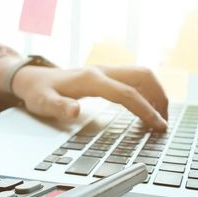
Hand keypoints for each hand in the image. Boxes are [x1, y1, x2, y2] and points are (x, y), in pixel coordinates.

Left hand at [12, 65, 168, 130]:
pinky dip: (147, 92)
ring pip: (142, 75)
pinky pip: (134, 79)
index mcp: (91, 79)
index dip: (145, 109)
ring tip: (160, 118)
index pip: (126, 93)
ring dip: (156, 93)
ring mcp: (106, 71)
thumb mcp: (43, 103)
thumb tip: (74, 111)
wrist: (33, 79)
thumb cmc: (39, 93)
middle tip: (164, 123)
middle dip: (159, 98)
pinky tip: (147, 109)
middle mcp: (102, 71)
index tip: (157, 125)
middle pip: (142, 76)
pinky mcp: (106, 75)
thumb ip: (58, 107)